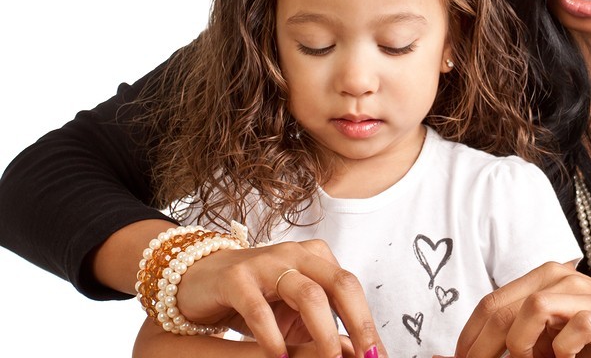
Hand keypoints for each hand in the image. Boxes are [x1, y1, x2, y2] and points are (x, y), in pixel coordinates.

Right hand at [175, 239, 383, 357]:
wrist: (199, 280)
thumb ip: (320, 328)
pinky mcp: (236, 278)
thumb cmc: (256, 298)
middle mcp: (296, 254)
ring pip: (307, 293)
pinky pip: (259, 309)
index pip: (350, 288)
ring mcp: (266, 263)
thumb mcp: (292, 315)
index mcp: (316, 258)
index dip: (367, 321)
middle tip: (368, 356)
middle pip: (340, 283)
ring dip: (324, 331)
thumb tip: (355, 353)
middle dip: (359, 322)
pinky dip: (273, 337)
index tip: (378, 354)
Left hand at [455, 262, 590, 357]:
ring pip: (529, 311)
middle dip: (481, 348)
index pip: (488, 305)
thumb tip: (476, 354)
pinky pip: (571, 331)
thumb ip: (524, 341)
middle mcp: (557, 279)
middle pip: (499, 308)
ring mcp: (582, 294)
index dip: (468, 339)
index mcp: (541, 280)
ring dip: (521, 347)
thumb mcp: (557, 338)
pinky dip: (561, 351)